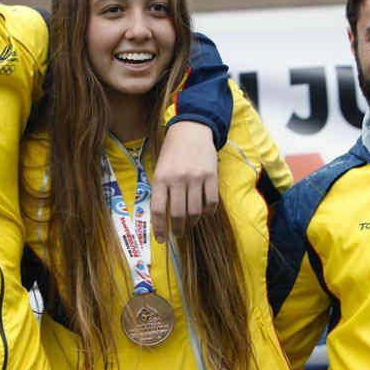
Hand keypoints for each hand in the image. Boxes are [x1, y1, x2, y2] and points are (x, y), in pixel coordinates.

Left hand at [151, 120, 218, 241]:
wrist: (191, 130)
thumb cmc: (173, 151)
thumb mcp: (160, 168)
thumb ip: (161, 190)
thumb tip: (161, 217)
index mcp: (161, 178)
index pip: (158, 210)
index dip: (159, 228)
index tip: (161, 239)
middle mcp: (178, 179)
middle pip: (178, 214)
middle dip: (178, 229)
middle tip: (178, 233)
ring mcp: (196, 178)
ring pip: (195, 211)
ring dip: (192, 222)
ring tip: (190, 223)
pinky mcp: (211, 176)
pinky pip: (211, 202)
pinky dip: (208, 212)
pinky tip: (204, 212)